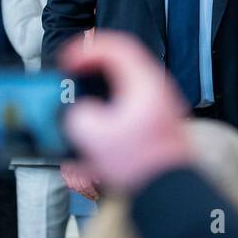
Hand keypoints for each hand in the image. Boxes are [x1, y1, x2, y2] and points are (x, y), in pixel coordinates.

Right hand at [59, 31, 193, 193]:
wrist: (168, 190)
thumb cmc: (141, 164)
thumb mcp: (94, 138)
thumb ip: (79, 116)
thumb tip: (80, 112)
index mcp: (146, 85)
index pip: (117, 48)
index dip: (88, 48)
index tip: (68, 59)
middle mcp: (158, 90)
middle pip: (123, 61)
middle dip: (94, 63)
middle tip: (74, 69)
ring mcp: (161, 105)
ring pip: (127, 81)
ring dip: (102, 82)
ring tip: (82, 91)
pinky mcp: (159, 122)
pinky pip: (131, 100)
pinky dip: (112, 101)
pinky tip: (98, 118)